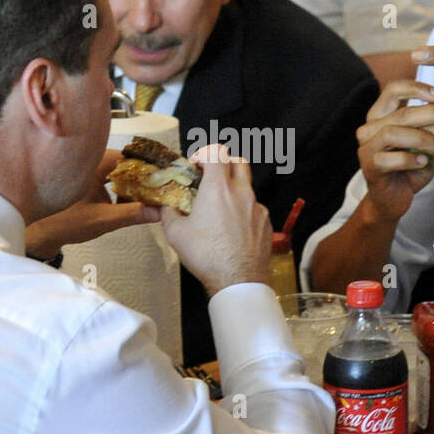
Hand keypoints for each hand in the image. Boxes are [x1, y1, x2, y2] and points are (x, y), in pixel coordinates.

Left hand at [26, 149, 158, 257]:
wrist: (38, 232)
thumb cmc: (63, 223)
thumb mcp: (102, 220)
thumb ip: (132, 214)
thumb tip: (158, 212)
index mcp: (92, 164)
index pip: (129, 157)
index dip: (149, 165)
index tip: (165, 173)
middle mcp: (90, 162)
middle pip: (126, 161)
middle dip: (145, 173)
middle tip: (164, 184)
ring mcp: (88, 170)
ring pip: (120, 169)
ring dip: (135, 179)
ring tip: (154, 191)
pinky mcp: (87, 180)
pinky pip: (112, 176)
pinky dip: (124, 184)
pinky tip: (134, 197)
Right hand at [161, 145, 271, 296]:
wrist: (236, 280)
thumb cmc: (207, 256)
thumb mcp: (175, 233)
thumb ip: (169, 213)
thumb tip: (167, 206)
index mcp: (218, 188)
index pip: (217, 152)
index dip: (205, 153)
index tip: (197, 165)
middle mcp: (241, 192)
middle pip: (238, 162)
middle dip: (224, 164)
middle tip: (212, 177)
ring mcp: (257, 207)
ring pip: (247, 187)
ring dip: (234, 189)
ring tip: (220, 208)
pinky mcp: (265, 222)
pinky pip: (254, 208)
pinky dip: (243, 210)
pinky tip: (233, 228)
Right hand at [354, 79, 433, 223]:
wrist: (392, 199)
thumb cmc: (409, 167)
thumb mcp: (425, 143)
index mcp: (381, 116)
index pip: (393, 90)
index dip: (417, 88)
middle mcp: (370, 128)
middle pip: (400, 113)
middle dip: (433, 113)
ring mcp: (367, 147)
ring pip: (393, 133)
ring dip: (422, 137)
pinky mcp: (369, 167)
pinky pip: (390, 159)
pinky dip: (411, 159)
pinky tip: (425, 162)